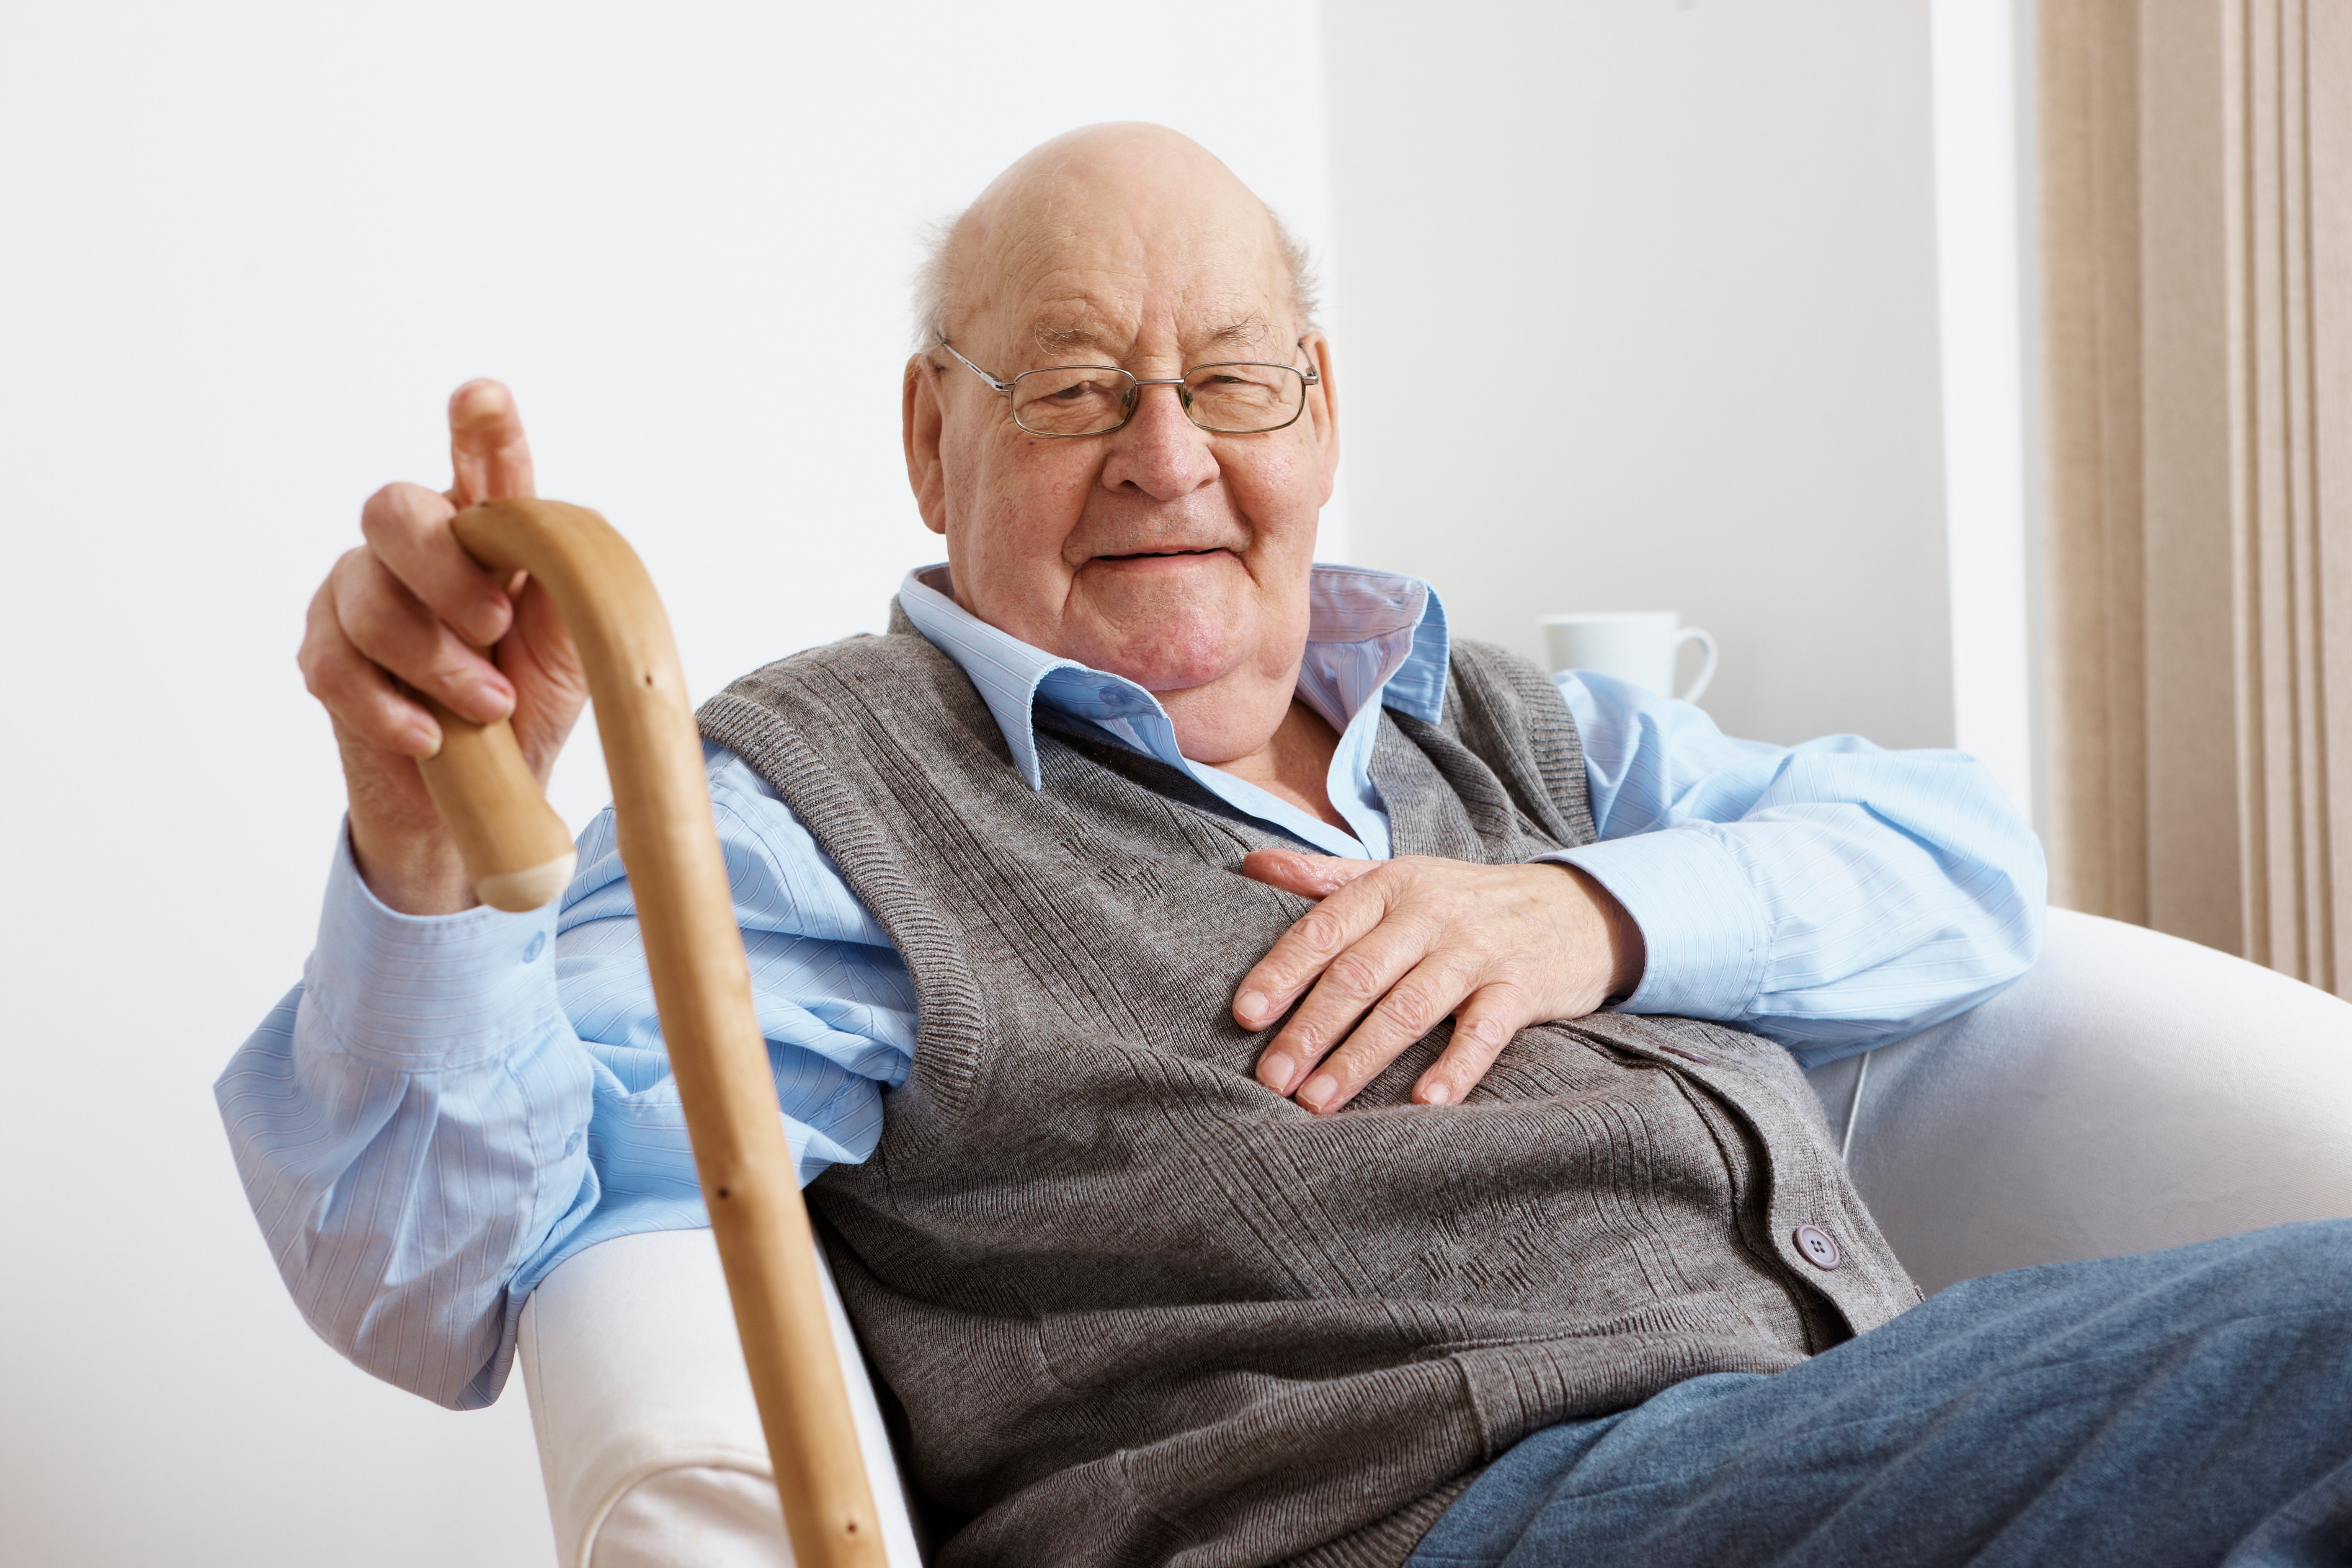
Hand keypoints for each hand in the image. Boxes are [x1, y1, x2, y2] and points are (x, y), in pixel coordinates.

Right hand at [296, 381, 586, 914]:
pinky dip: (393, 709)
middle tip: (493, 626)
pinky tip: (432, 736)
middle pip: (392, 512)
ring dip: (437, 663)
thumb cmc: (530, 702)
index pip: (481, 463)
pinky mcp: (324, 654)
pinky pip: (337, 666)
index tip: (483, 399)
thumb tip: (555, 544)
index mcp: (484, 532)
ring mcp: (357, 593)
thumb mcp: (573, 649)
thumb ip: (566, 588)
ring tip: (489, 707)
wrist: (481, 796)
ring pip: (369, 599)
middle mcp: (413, 545)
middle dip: (444, 573)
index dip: (480, 429)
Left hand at [1233, 850, 1644, 1112]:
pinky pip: (1484, 1030)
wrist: (1573, 907)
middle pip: (1358, 975)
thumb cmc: (1464, 902)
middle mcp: (1431, 914)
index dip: (1282, 972)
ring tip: (1319, 1101)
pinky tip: (1425, 1102)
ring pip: (1409, 1008)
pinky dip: (1456, 1066)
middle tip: (1273, 1078)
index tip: (1247, 1015)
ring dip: (1361, 1058)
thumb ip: (1326, 877)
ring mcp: (1478, 950)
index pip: (1324, 930)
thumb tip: (1253, 864)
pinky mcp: (1521, 986)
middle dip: (1310, 1029)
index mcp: (1391, 887)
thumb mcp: (1397, 878)